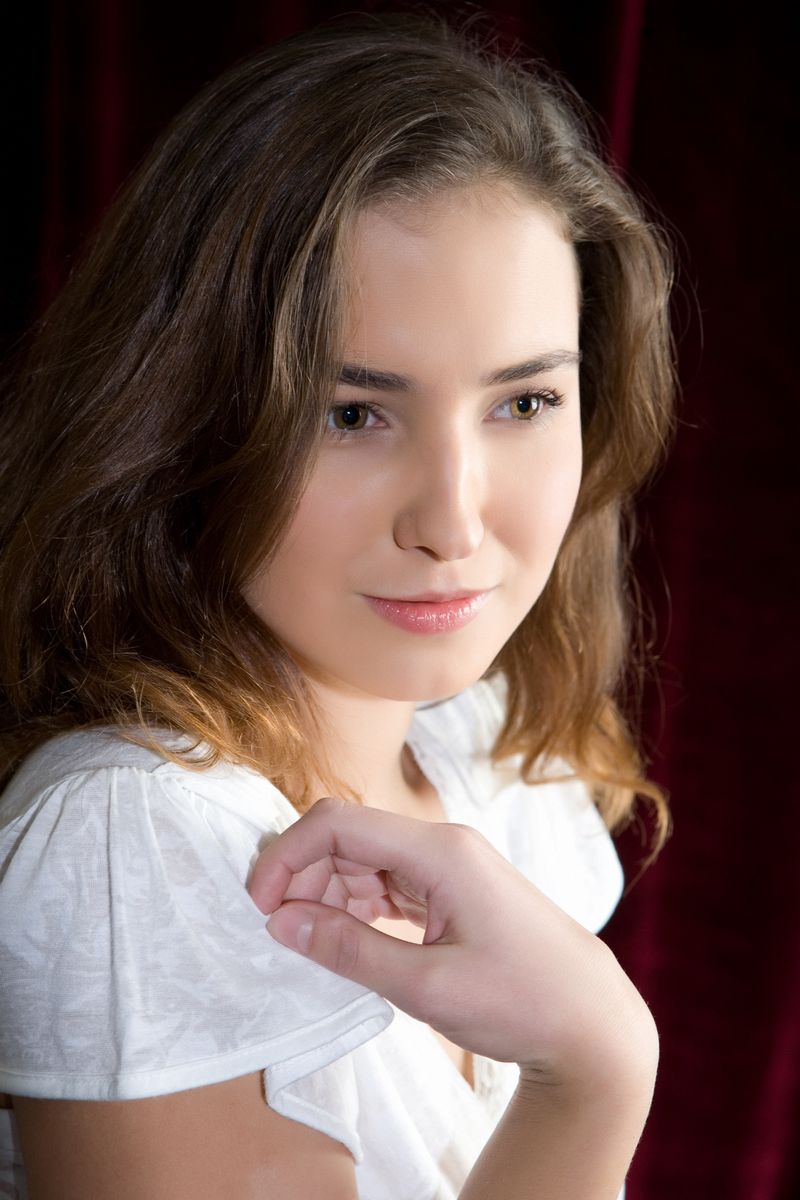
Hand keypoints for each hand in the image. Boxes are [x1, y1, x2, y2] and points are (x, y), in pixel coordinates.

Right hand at [248, 797, 656, 1084]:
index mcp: (440, 851)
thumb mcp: (426, 986)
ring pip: (365, 861)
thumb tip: (281, 922)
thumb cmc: (521, 1002)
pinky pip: (388, 884)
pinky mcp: (453, 892)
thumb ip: (349, 949)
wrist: (592, 1023)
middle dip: (304, 877)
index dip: (288, 855)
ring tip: (312, 944)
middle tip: (279, 933)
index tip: (259, 905)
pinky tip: (344, 940)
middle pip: (349, 838)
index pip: (339, 823)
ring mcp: (450, 867)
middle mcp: (443, 846)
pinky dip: (358, 907)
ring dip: (329, 895)